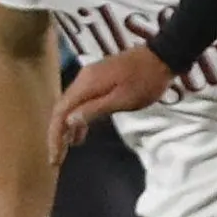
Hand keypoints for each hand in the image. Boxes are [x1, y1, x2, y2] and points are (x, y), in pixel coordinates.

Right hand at [49, 47, 172, 161]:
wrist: (162, 57)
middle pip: (62, 109)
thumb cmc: (145, 81)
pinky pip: (82, 102)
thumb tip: (68, 121)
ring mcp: (90, 78)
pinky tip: (81, 134)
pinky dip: (79, 119)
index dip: (55, 135)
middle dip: (57, 134)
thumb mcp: (122, 100)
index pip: (61, 112)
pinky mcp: (99, 80)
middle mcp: (83, 80)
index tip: (54, 158)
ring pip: (71, 106)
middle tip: (57, 158)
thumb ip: (94, 110)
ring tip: (67, 150)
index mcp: (86, 84)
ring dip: (67, 128)